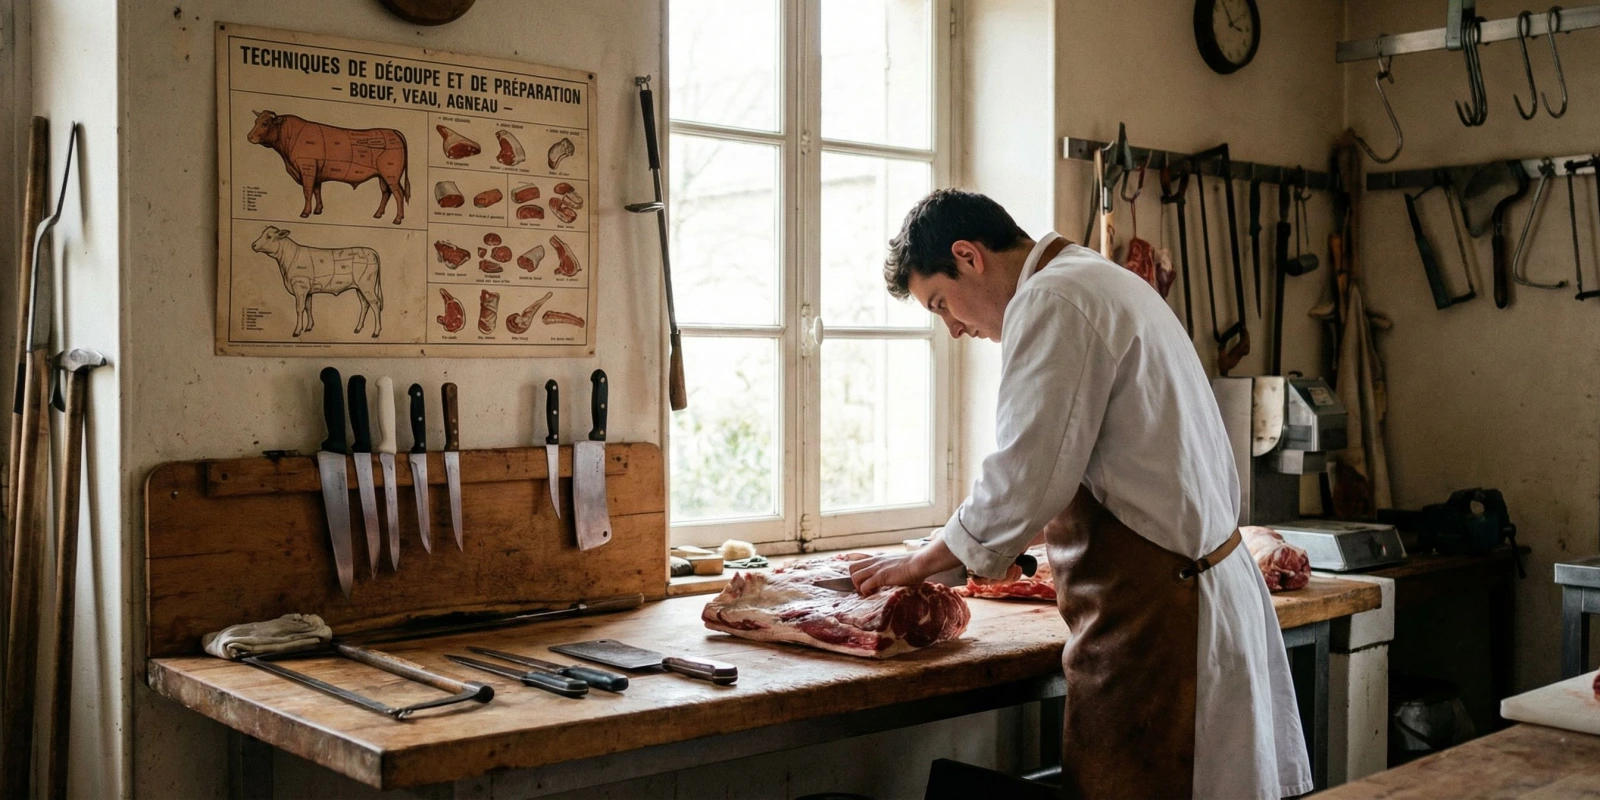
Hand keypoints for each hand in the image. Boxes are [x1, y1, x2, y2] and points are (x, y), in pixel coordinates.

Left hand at [849, 539, 963, 594]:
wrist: (920, 562)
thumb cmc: (914, 565)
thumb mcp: (898, 562)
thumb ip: (891, 567)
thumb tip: (896, 575)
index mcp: (878, 558)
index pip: (857, 558)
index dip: (854, 569)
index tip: (859, 578)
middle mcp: (874, 561)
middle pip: (851, 567)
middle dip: (853, 580)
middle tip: (863, 587)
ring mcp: (876, 568)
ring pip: (854, 576)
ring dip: (858, 587)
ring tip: (867, 592)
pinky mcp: (880, 576)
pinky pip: (864, 586)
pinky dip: (865, 592)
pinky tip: (873, 594)